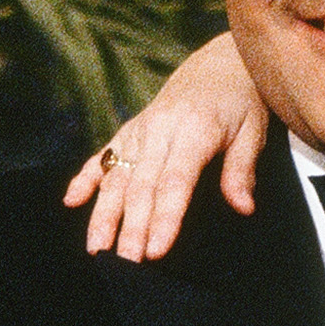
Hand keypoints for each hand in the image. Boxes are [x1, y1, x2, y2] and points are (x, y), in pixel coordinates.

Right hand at [62, 33, 267, 260]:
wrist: (220, 62)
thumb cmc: (241, 100)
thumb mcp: (252, 131)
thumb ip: (242, 170)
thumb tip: (243, 207)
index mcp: (195, 131)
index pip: (175, 182)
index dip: (164, 218)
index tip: (156, 250)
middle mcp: (161, 130)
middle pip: (142, 185)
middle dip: (131, 227)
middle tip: (124, 264)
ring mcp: (142, 129)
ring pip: (118, 175)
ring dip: (104, 212)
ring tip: (96, 247)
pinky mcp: (132, 129)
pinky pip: (105, 154)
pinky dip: (86, 177)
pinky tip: (71, 201)